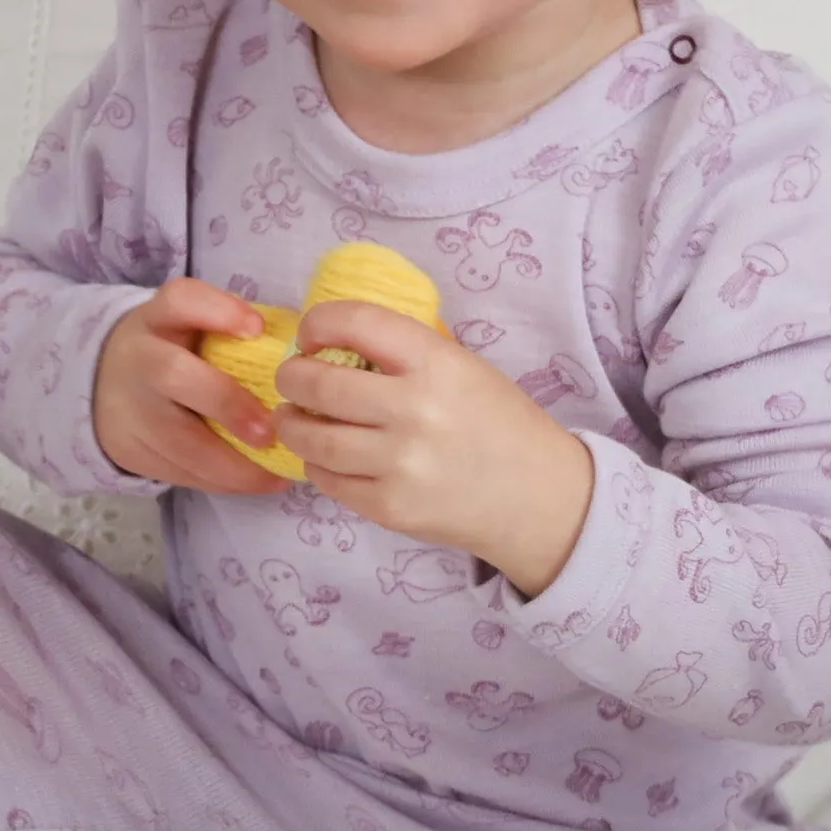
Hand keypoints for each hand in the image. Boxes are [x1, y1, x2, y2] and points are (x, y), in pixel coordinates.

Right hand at [94, 279, 295, 497]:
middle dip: (227, 404)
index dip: (218, 311)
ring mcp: (127, 407)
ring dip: (233, 464)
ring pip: (178, 441)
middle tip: (270, 432)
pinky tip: (255, 482)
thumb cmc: (173, 350)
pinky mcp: (127, 449)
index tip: (258, 329)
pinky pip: (179, 472)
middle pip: (174, 374)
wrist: (105, 384)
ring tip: (277, 474)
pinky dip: (221, 482)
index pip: (181, 300)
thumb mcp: (191, 325)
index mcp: (158, 318)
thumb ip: (232, 330)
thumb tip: (299, 355)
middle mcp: (137, 357)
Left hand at [272, 300, 595, 595]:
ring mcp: (401, 464)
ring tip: (294, 418)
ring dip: (292, 424)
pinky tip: (325, 455)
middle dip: (291, 377)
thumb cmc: (497, 420)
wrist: (539, 496)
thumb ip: (405, 351)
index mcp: (436, 362)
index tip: (311, 334)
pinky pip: (328, 480)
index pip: (356, 322)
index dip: (319, 322)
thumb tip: (335, 339)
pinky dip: (316, 464)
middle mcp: (415, 410)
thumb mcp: (463, 365)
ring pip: (313, 439)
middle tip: (291, 378)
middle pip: (319, 385)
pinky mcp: (391, 508)